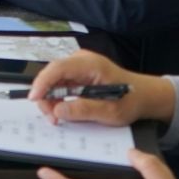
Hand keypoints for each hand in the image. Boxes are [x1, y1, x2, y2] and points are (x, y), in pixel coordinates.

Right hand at [22, 52, 174, 128]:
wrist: (144, 96)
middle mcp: (82, 60)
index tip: (34, 99)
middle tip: (51, 118)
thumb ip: (83, 110)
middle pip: (52, 74)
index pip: (58, 68)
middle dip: (46, 96)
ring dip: (51, 98)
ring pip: (54, 79)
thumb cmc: (130, 101)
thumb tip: (58, 110)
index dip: (43, 83)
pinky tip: (62, 109)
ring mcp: (79, 65)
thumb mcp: (109, 111)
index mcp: (90, 64)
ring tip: (57, 117)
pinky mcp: (79, 73)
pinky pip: (61, 83)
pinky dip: (58, 97)